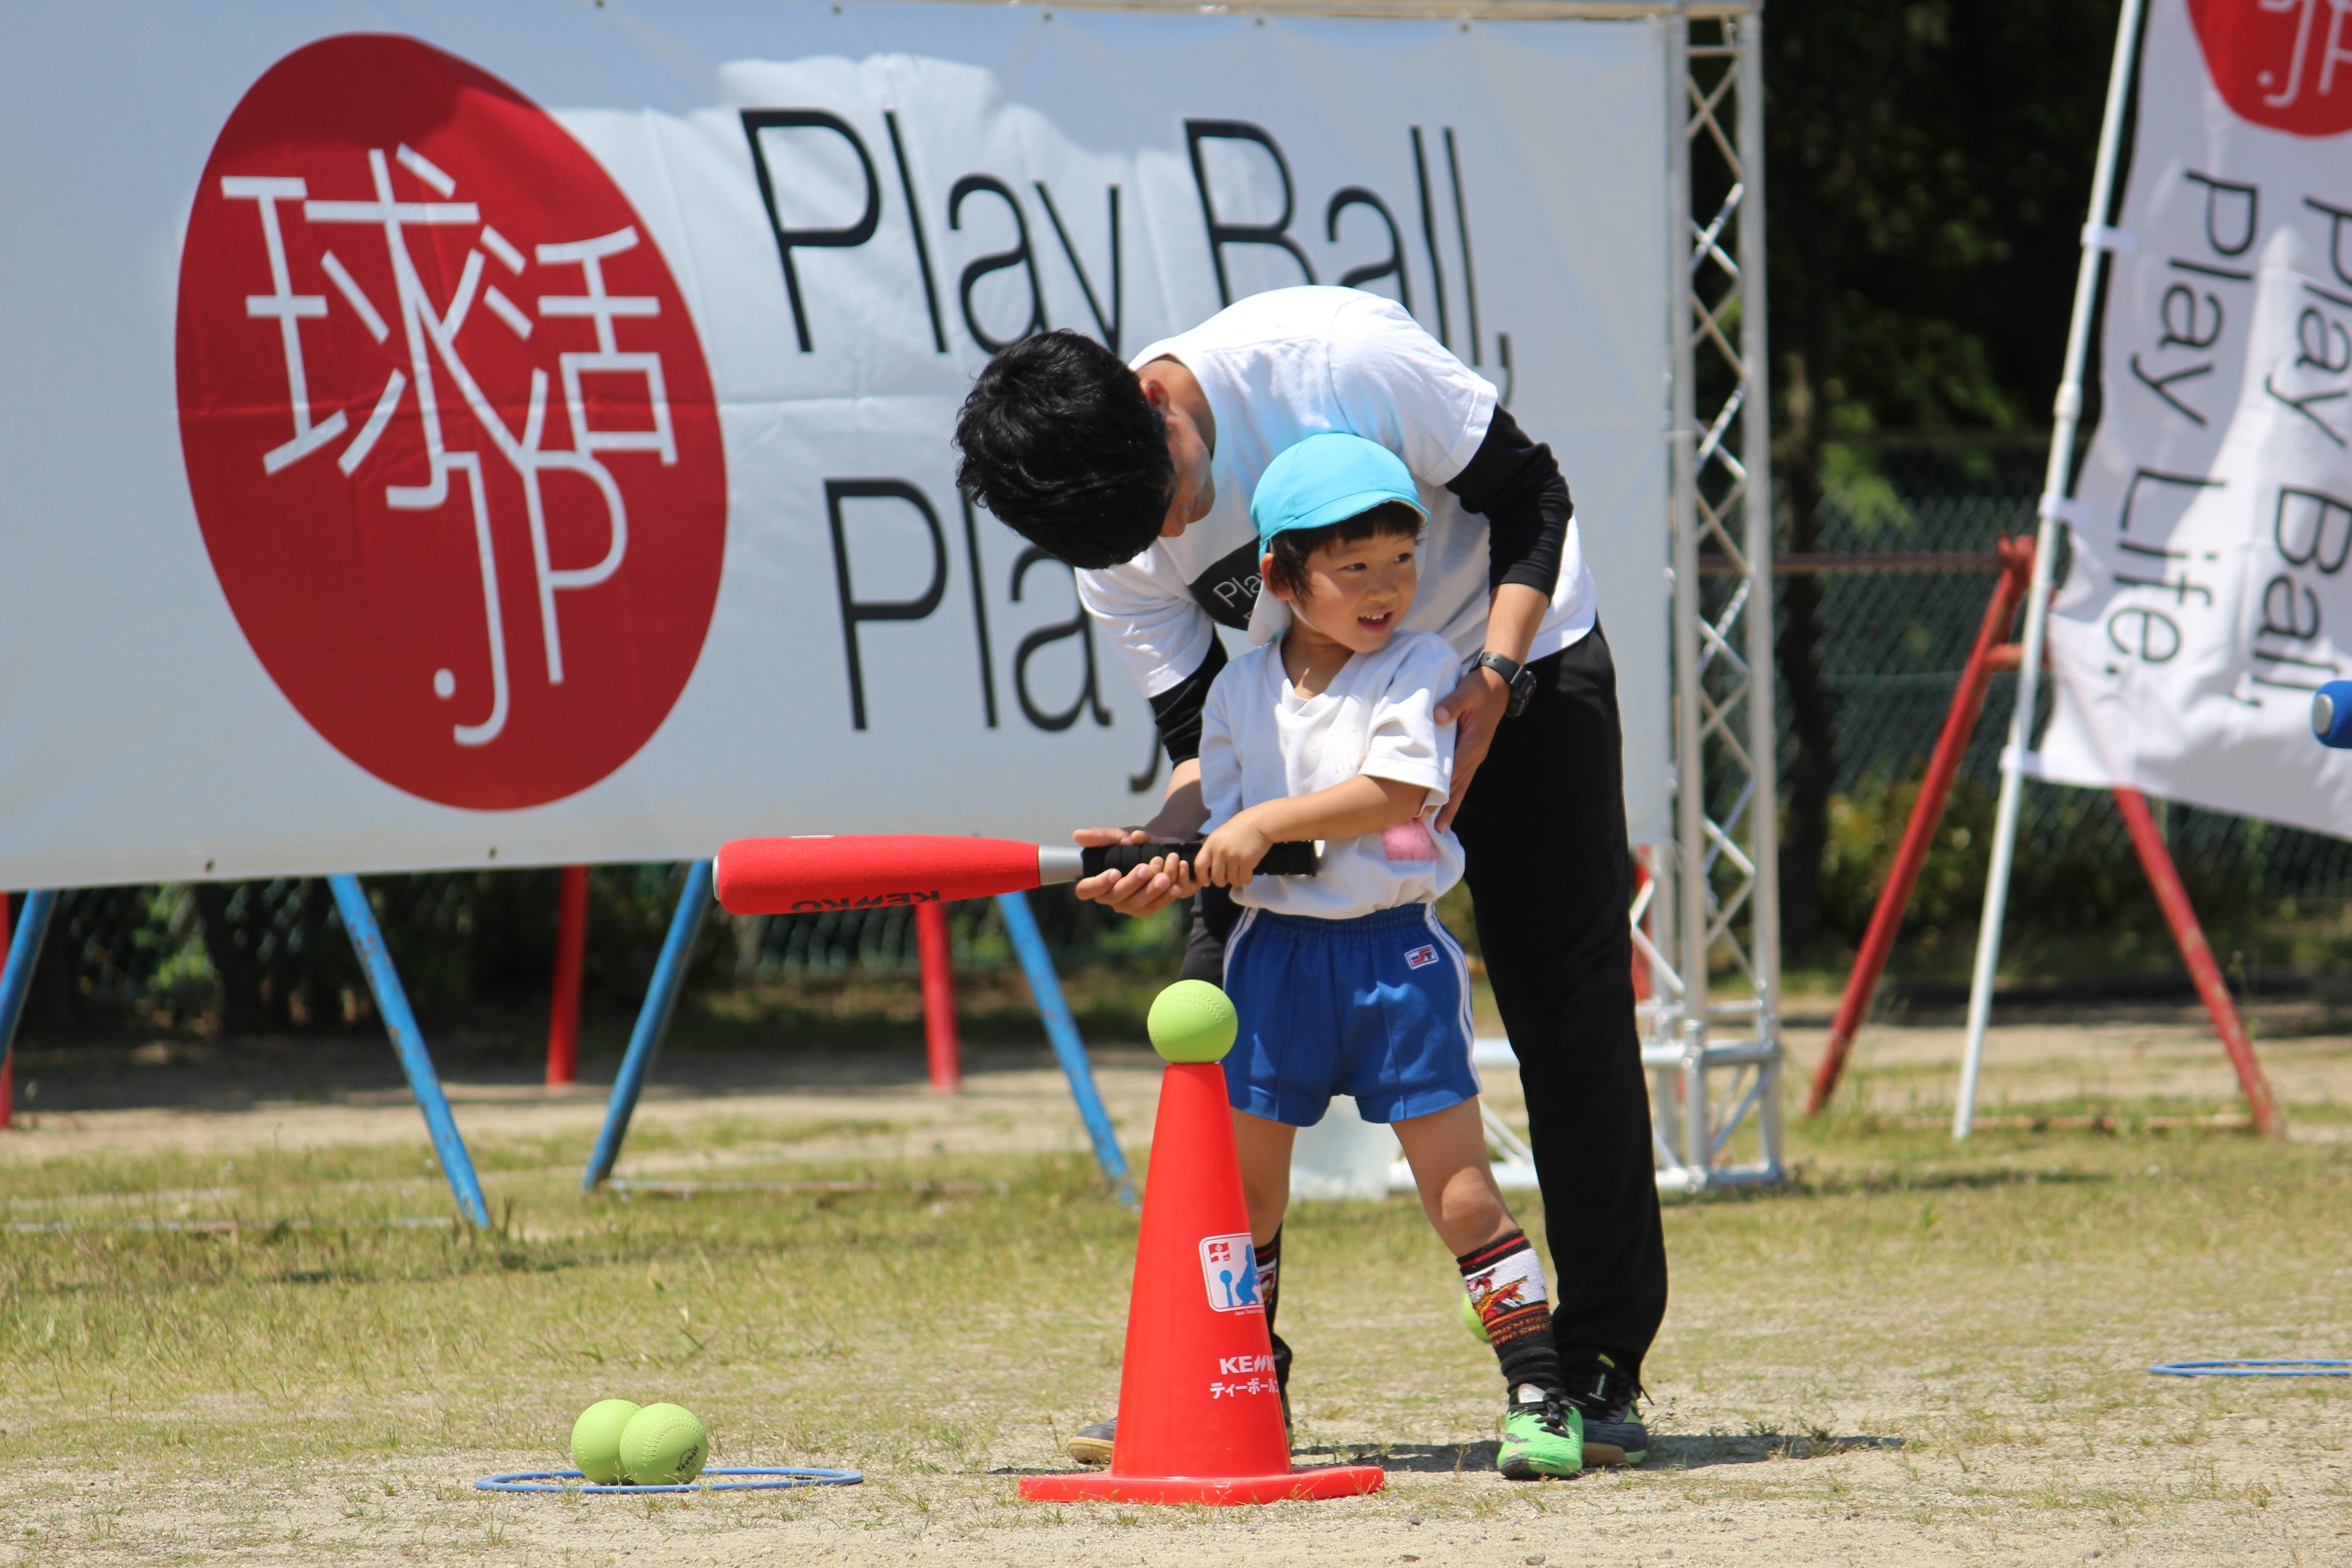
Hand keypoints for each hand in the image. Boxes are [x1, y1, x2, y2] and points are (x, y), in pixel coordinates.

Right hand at [1070, 827, 1195, 915]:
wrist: (1158, 847)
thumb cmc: (1133, 842)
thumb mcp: (1119, 835)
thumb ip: (1101, 836)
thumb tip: (1078, 835)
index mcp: (1096, 881)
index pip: (1086, 890)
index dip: (1098, 884)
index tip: (1115, 871)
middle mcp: (1109, 897)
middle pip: (1115, 897)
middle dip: (1132, 883)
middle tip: (1146, 868)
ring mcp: (1127, 906)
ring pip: (1136, 905)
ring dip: (1151, 891)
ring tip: (1164, 877)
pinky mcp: (1144, 909)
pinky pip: (1153, 908)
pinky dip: (1165, 898)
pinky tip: (1175, 886)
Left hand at [1194, 814, 1272, 888]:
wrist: (1259, 823)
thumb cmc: (1240, 828)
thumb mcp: (1220, 836)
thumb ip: (1214, 850)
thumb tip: (1210, 870)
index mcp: (1211, 843)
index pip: (1199, 865)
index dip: (1202, 877)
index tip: (1207, 882)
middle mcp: (1220, 851)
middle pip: (1216, 877)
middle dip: (1222, 882)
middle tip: (1228, 877)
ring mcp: (1233, 856)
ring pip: (1232, 880)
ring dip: (1236, 881)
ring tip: (1240, 874)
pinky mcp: (1247, 861)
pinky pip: (1244, 879)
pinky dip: (1246, 879)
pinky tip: (1248, 874)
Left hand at [1432, 667, 1509, 831]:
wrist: (1498, 685)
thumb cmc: (1480, 688)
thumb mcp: (1466, 691)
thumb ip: (1452, 704)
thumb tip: (1439, 716)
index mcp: (1472, 744)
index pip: (1453, 772)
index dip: (1440, 791)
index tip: (1426, 807)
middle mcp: (1475, 755)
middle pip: (1457, 787)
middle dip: (1444, 807)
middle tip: (1428, 826)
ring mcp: (1475, 755)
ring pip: (1461, 786)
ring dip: (1450, 805)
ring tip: (1439, 826)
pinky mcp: (1472, 752)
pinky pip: (1462, 777)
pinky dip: (1454, 792)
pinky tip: (1446, 803)